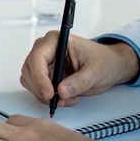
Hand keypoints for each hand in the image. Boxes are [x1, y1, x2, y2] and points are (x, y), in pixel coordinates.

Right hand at [20, 32, 139, 108]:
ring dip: (45, 95)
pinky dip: (48, 98)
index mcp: (56, 40)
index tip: (49, 93)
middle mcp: (46, 49)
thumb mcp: (96, 71)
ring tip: (67, 99)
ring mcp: (44, 62)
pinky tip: (66, 98)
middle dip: (41, 88)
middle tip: (58, 100)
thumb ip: (80, 81)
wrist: (110, 66)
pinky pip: (37, 88)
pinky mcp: (46, 75)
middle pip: (29, 70)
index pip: (38, 57)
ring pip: (30, 81)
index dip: (39, 77)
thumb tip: (62, 91)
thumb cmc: (104, 61)